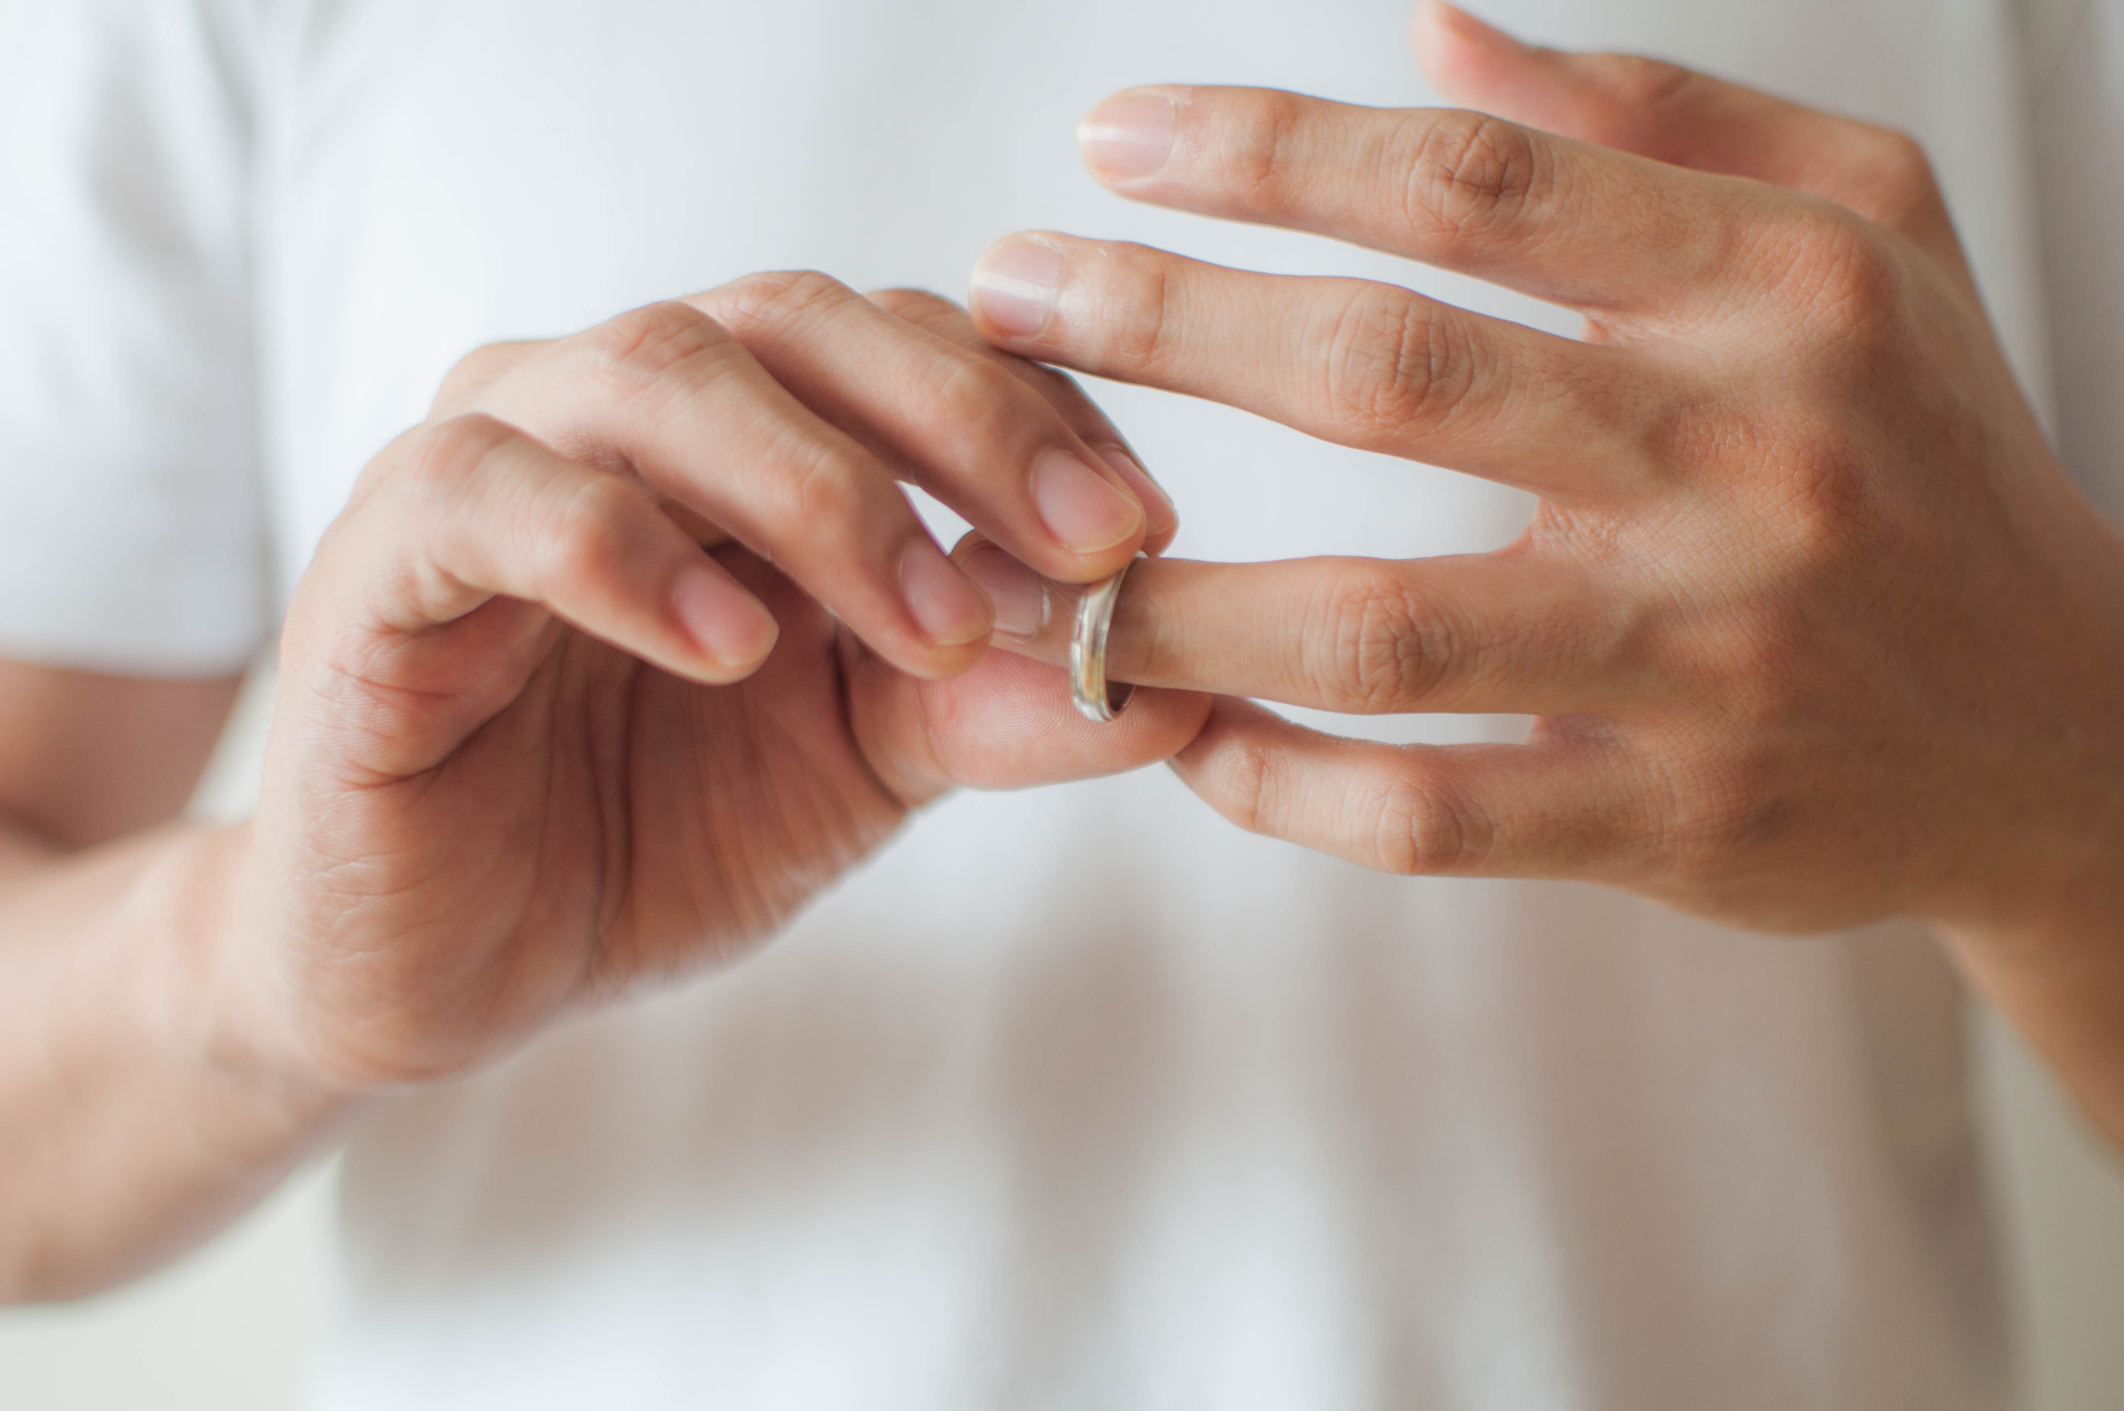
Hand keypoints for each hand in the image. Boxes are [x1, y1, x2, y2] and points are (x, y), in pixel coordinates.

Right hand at [219, 274, 1201, 1091]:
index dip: (1039, 418)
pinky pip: (490, 491)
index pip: (909, 343)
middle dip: (964, 422)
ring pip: (656, 370)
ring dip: (820, 488)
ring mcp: (496, 464)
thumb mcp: (863, 770)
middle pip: (798, 316)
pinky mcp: (381, 560)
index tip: (1148, 534)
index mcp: (745, 434)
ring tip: (924, 624)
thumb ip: (998, 708)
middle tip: (1087, 547)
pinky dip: (623, 549)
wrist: (451, 968)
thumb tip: (1187, 683)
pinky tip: (729, 645)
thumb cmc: (650, 836)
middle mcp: (622, 412)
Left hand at [964, 6, 2123, 948]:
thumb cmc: (1924, 451)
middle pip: (1387, 373)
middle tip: (1001, 298)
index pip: (1469, 186)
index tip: (1112, 142)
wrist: (2062, 722)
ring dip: (1172, 599)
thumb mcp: (1861, 230)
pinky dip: (1281, 783)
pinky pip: (1430, 816)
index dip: (1263, 151)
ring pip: (1379, 628)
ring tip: (1032, 568)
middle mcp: (1745, 467)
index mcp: (1779, 291)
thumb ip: (1651, 120)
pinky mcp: (1672, 824)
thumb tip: (1431, 39)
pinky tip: (1184, 733)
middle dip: (1156, 321)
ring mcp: (1704, 664)